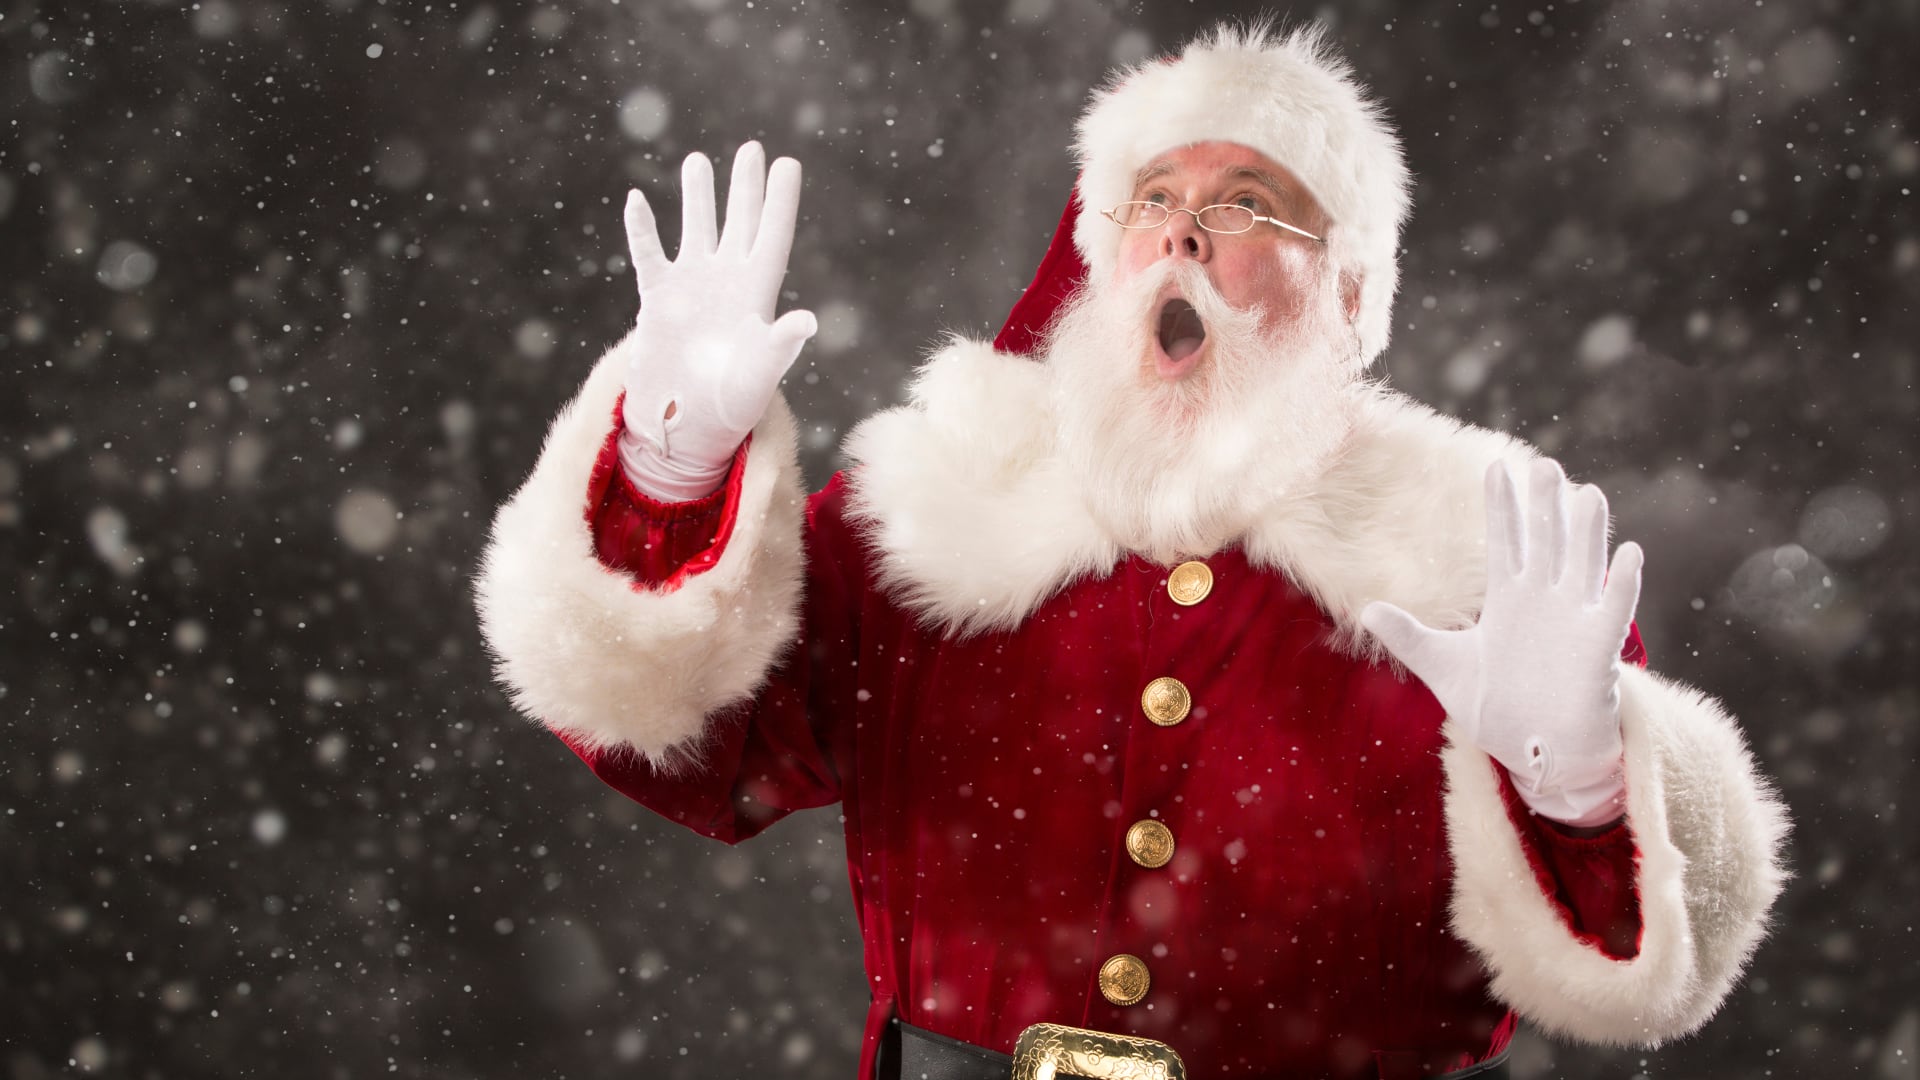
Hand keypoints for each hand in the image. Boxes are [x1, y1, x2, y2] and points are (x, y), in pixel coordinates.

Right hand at [618, 142, 816, 500]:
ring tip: (697, 161)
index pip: (772, 236)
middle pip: (739, 223)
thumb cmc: (733, 406)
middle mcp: (727, 282)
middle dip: (744, 187)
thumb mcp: (761, 375)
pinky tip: (635, 200)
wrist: (687, 426)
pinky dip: (642, 230)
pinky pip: (649, 255)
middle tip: (751, 148)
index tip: (787, 162)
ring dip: (697, 198)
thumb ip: (780, 344)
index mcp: (758, 294)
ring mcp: (691, 287)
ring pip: (696, 230)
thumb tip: (806, 321)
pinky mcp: (658, 299)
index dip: (779, 200)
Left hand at [1361, 459, 1644, 825]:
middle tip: (1545, 464)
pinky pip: (1613, 611)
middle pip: (1545, 543)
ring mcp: (1574, 622)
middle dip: (1545, 506)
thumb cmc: (1497, 710)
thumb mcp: (1444, 668)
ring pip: (1581, 567)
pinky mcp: (1598, 652)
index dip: (1503, 507)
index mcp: (1509, 601)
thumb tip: (1366, 608)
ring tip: (1587, 493)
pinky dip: (1621, 584)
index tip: (1496, 466)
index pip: (1506, 542)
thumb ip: (1409, 636)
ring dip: (1586, 533)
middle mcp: (1544, 602)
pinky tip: (1629, 554)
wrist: (1534, 755)